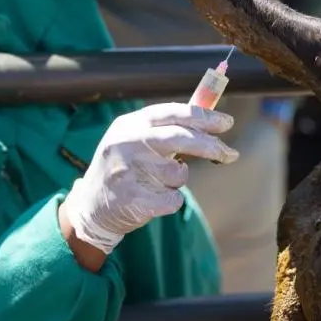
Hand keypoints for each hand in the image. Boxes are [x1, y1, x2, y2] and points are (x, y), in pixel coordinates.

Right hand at [62, 103, 237, 258]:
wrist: (90, 208)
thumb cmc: (125, 168)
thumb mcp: (137, 139)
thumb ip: (169, 128)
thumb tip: (211, 116)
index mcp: (130, 125)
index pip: (173, 113)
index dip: (203, 116)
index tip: (227, 122)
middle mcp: (126, 143)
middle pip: (179, 138)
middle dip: (209, 145)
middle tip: (230, 154)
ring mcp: (127, 172)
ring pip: (178, 174)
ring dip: (178, 180)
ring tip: (157, 182)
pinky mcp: (131, 200)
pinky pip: (173, 201)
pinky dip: (171, 202)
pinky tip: (153, 200)